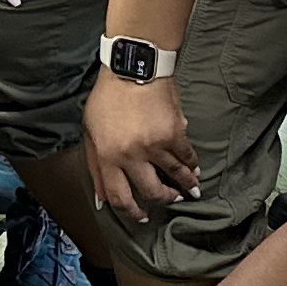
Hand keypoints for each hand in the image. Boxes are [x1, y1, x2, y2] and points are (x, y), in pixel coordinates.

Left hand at [85, 71, 202, 223]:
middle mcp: (132, 156)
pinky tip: (195, 170)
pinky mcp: (175, 133)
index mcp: (108, 157)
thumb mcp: (91, 132)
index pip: (120, 198)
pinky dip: (193, 166)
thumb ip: (96, 167)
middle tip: (170, 201)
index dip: (132, 212)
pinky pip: (187, 157)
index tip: (142, 217)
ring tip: (190, 191)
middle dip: (163, 200)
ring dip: (185, 187)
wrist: (132, 68)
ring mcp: (155, 145)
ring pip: (175, 177)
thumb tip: (103, 200)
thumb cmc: (107, 99)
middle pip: (152, 192)